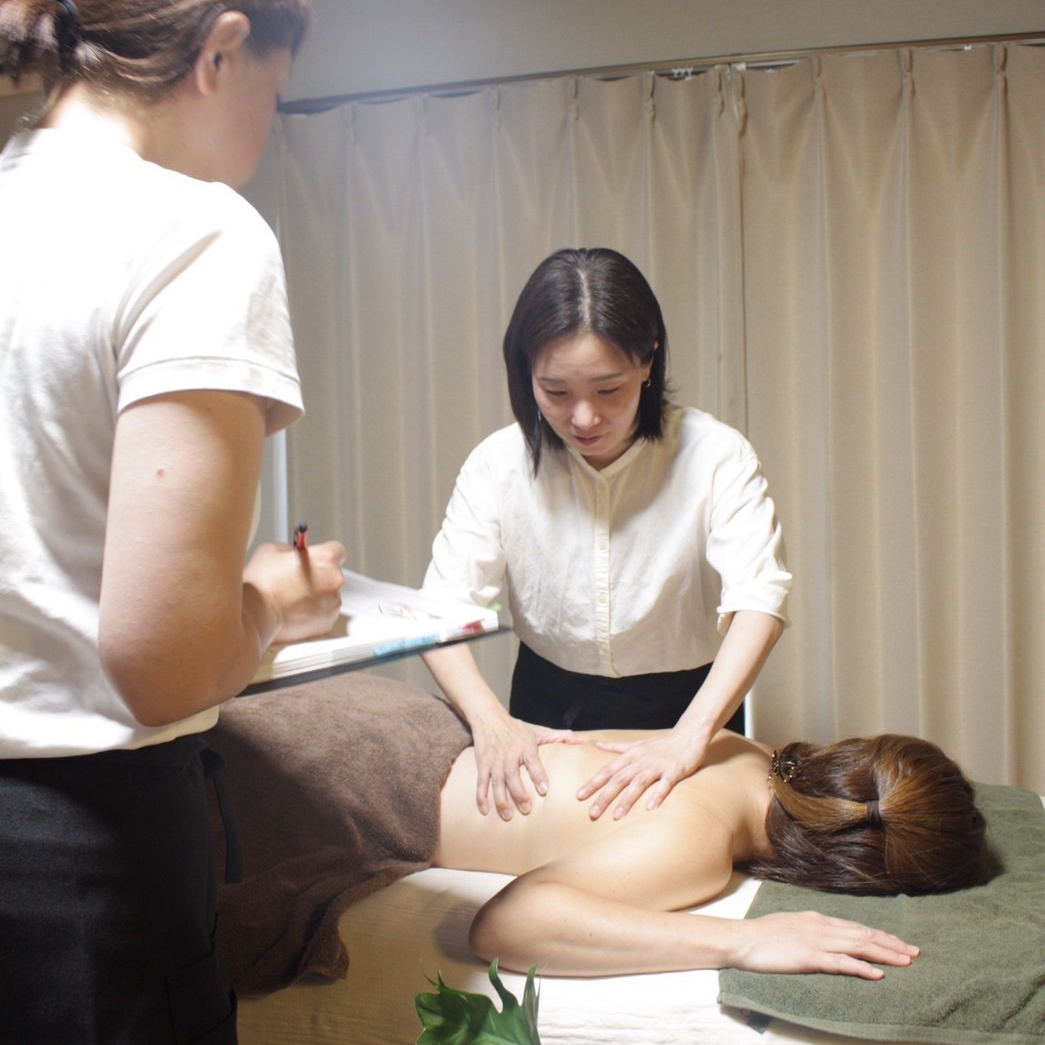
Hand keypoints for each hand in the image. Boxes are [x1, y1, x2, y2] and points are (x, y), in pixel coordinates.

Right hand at [244, 538, 345, 643]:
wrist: (255, 614)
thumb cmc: (261, 584)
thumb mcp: (270, 551)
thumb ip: (287, 549)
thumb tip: (291, 553)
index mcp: (325, 558)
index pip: (337, 550)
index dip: (324, 554)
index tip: (317, 559)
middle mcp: (334, 579)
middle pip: (333, 573)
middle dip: (318, 576)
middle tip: (297, 580)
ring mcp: (333, 602)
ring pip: (329, 595)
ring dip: (316, 595)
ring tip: (292, 598)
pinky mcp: (328, 622)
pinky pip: (325, 613)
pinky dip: (314, 612)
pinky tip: (295, 611)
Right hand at [470, 714, 577, 819]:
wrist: (489, 718)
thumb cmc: (516, 728)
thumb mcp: (538, 730)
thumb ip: (560, 737)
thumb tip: (581, 741)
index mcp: (525, 746)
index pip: (532, 762)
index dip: (538, 775)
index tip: (544, 790)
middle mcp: (509, 755)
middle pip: (512, 776)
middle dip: (518, 793)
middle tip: (526, 810)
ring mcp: (494, 761)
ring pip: (496, 782)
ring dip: (501, 799)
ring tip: (508, 815)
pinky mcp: (483, 765)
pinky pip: (481, 783)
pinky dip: (481, 797)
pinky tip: (484, 811)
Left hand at [576, 728, 708, 819]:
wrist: (689, 734)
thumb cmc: (661, 743)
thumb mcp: (636, 744)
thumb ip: (616, 747)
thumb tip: (596, 745)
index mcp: (631, 755)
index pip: (608, 770)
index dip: (594, 783)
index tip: (579, 796)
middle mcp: (641, 760)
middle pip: (619, 779)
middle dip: (604, 796)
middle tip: (592, 813)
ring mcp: (658, 765)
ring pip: (639, 782)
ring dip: (627, 799)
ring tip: (617, 816)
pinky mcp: (675, 770)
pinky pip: (666, 784)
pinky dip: (658, 795)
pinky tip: (651, 807)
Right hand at [733, 911, 919, 979]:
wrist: (742, 939)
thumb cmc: (763, 935)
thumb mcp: (792, 925)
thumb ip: (812, 930)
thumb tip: (829, 935)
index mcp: (818, 919)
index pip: (856, 927)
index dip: (880, 935)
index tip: (899, 942)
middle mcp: (821, 927)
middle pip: (863, 935)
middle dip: (891, 944)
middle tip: (915, 952)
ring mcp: (816, 941)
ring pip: (858, 946)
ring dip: (884, 954)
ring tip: (905, 961)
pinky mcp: (809, 957)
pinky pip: (840, 963)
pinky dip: (861, 968)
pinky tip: (876, 974)